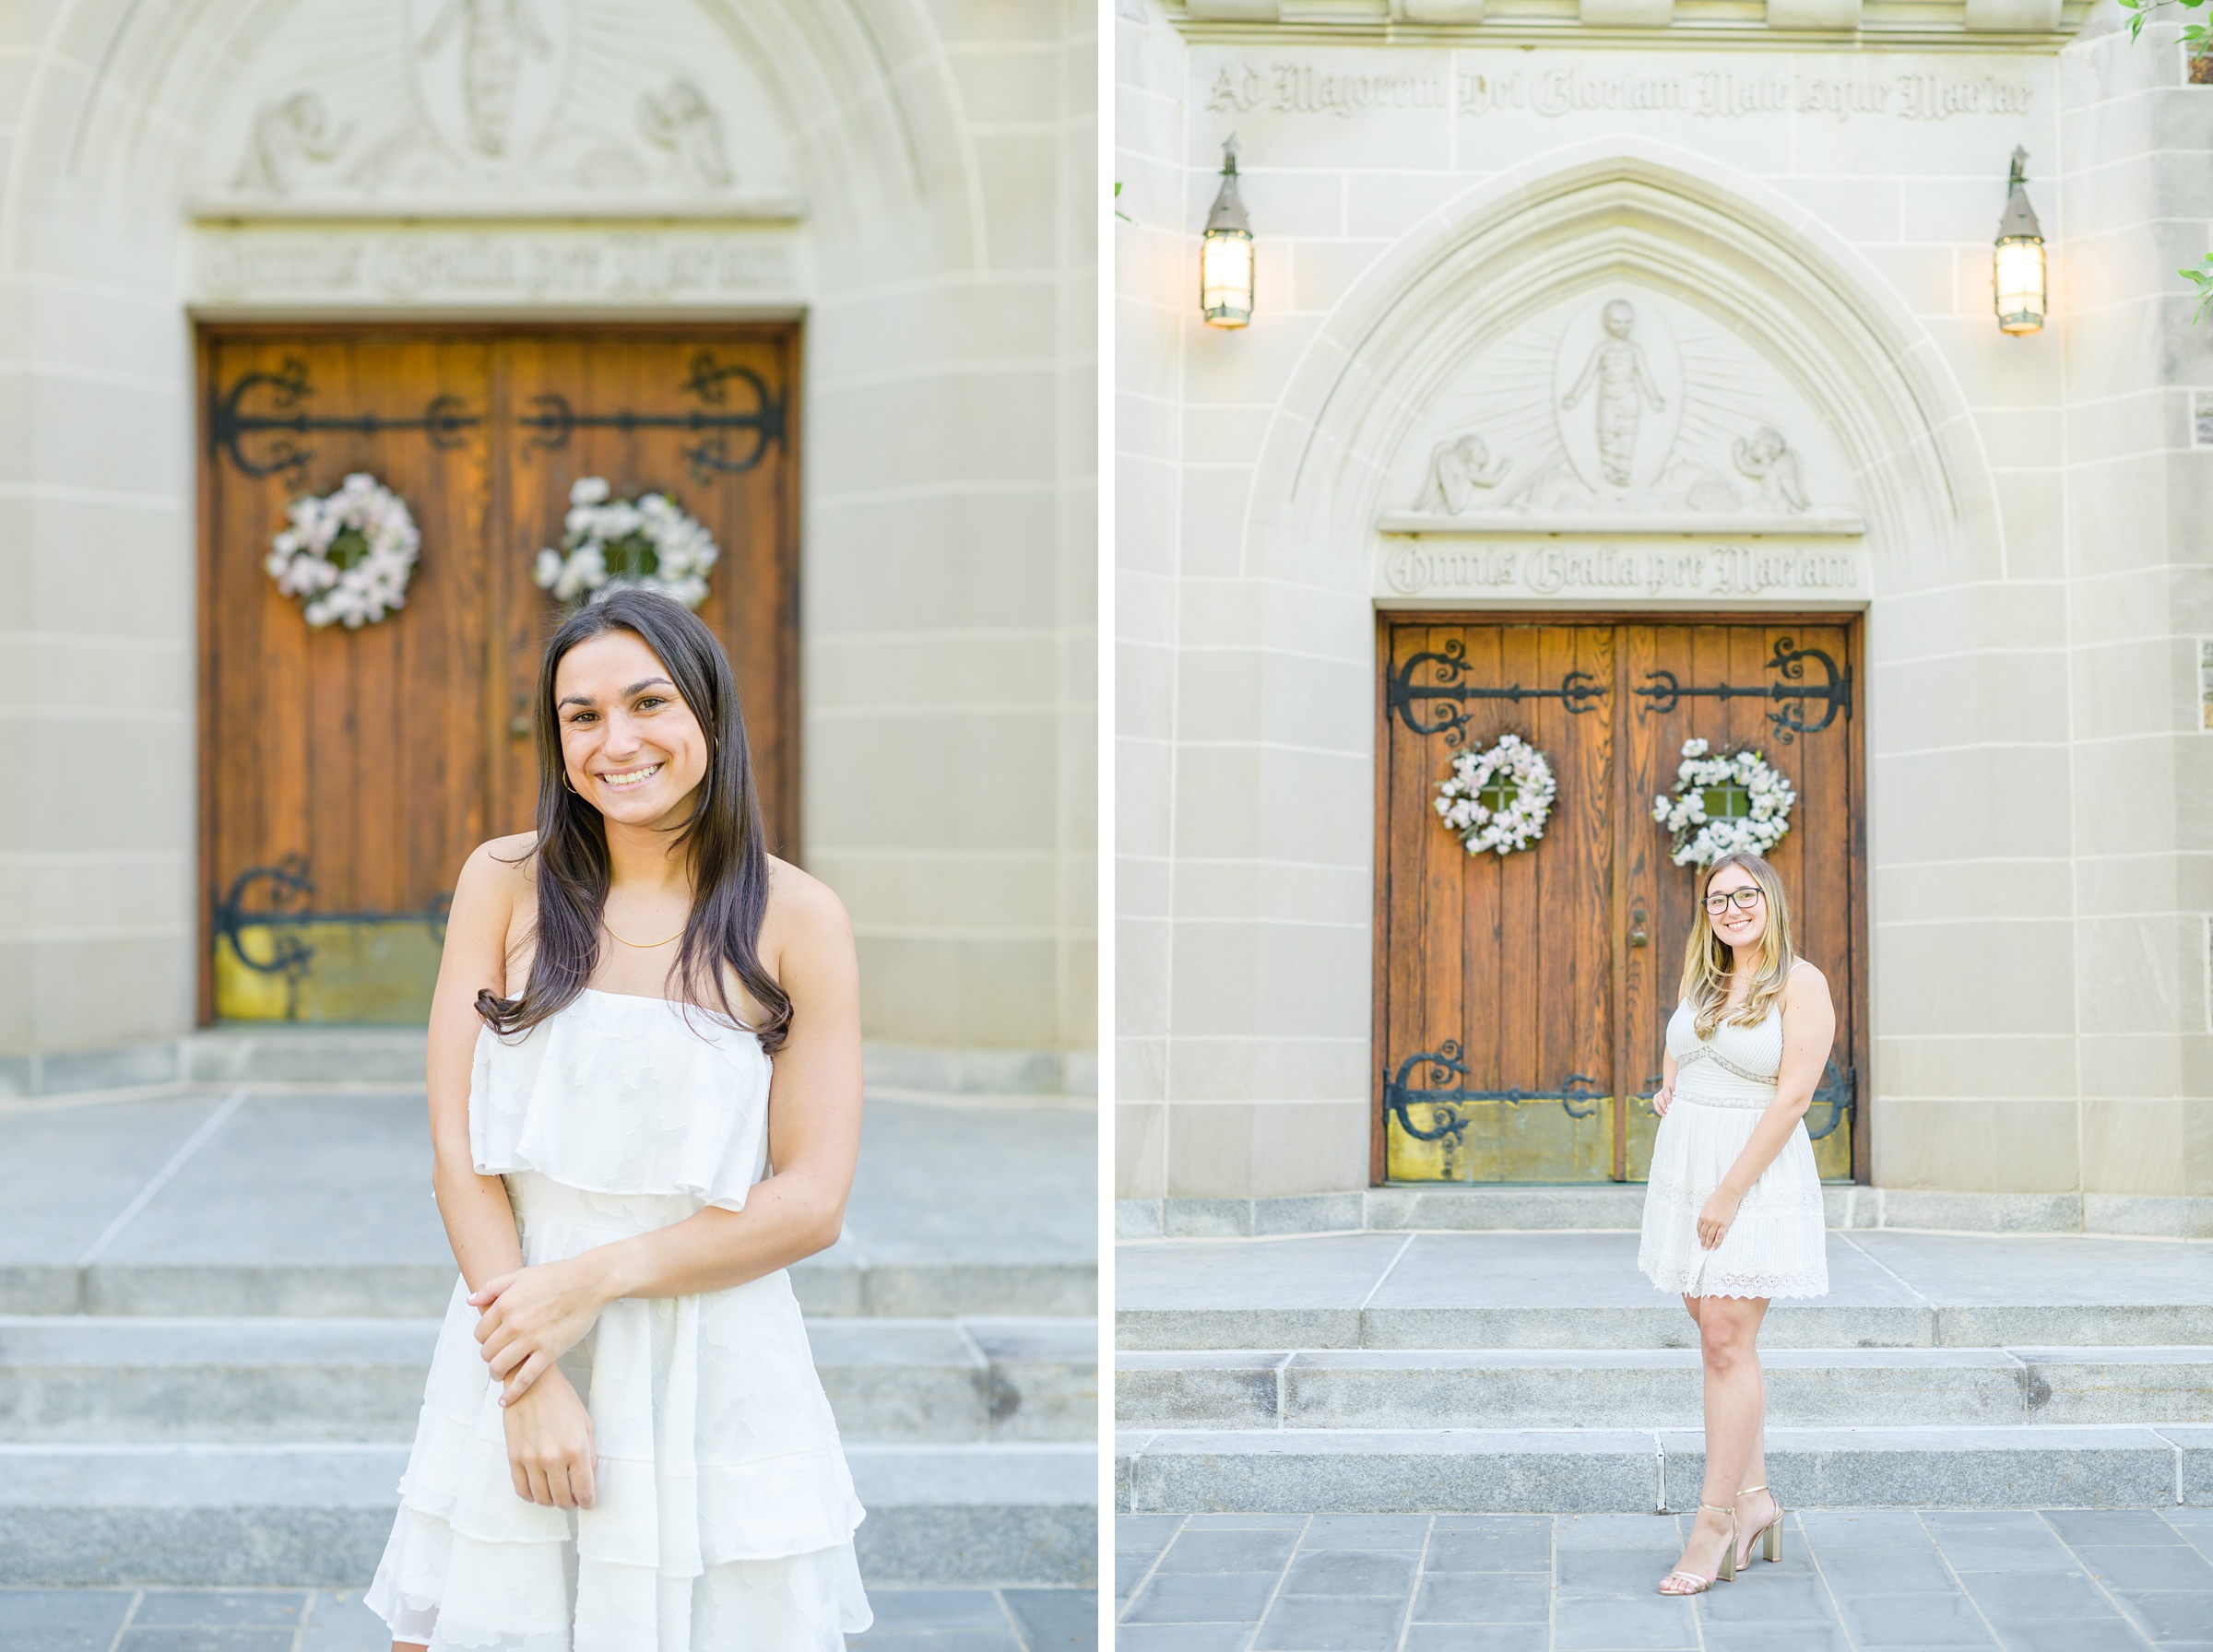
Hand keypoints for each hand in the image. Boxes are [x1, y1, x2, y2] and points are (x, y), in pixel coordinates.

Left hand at [471, 1254, 610, 1403]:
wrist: (590, 1281)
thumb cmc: (559, 1276)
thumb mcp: (520, 1275)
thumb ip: (492, 1287)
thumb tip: (472, 1300)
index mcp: (505, 1304)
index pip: (480, 1332)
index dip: (484, 1339)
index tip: (491, 1341)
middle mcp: (514, 1324)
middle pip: (487, 1352)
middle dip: (490, 1356)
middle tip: (497, 1356)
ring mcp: (531, 1339)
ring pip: (500, 1366)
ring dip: (497, 1373)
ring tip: (501, 1373)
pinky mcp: (549, 1352)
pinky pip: (525, 1379)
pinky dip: (513, 1392)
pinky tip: (506, 1399)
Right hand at [500, 1364, 595, 1509]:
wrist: (532, 1383)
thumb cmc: (560, 1399)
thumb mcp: (585, 1423)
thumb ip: (589, 1453)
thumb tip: (588, 1476)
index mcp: (576, 1449)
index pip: (584, 1490)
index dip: (587, 1502)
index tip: (587, 1502)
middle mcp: (553, 1457)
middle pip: (562, 1499)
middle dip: (570, 1504)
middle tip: (572, 1500)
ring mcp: (532, 1459)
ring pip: (542, 1498)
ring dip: (551, 1502)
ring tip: (556, 1495)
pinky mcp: (514, 1457)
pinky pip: (522, 1489)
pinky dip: (531, 1496)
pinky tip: (538, 1490)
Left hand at [1650, 1083, 1673, 1117]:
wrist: (1671, 1084)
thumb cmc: (1669, 1098)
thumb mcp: (1666, 1103)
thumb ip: (1666, 1108)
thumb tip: (1668, 1117)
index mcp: (1656, 1097)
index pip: (1656, 1104)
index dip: (1659, 1110)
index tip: (1664, 1115)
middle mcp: (1660, 1093)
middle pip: (1660, 1099)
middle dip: (1663, 1105)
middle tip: (1667, 1110)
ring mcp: (1666, 1088)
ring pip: (1665, 1093)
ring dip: (1667, 1099)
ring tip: (1671, 1105)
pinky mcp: (1672, 1084)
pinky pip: (1672, 1087)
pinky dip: (1673, 1091)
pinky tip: (1675, 1095)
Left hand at [1697, 1186, 1741, 1249]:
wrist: (1728, 1194)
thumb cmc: (1718, 1198)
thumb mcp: (1707, 1206)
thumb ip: (1706, 1214)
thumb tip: (1705, 1222)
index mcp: (1702, 1215)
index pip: (1699, 1228)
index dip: (1699, 1235)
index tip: (1700, 1239)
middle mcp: (1708, 1220)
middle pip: (1704, 1234)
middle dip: (1703, 1241)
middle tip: (1702, 1247)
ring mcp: (1716, 1223)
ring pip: (1710, 1237)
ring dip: (1708, 1244)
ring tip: (1707, 1249)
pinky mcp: (1724, 1225)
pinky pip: (1719, 1236)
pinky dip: (1716, 1243)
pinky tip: (1715, 1247)